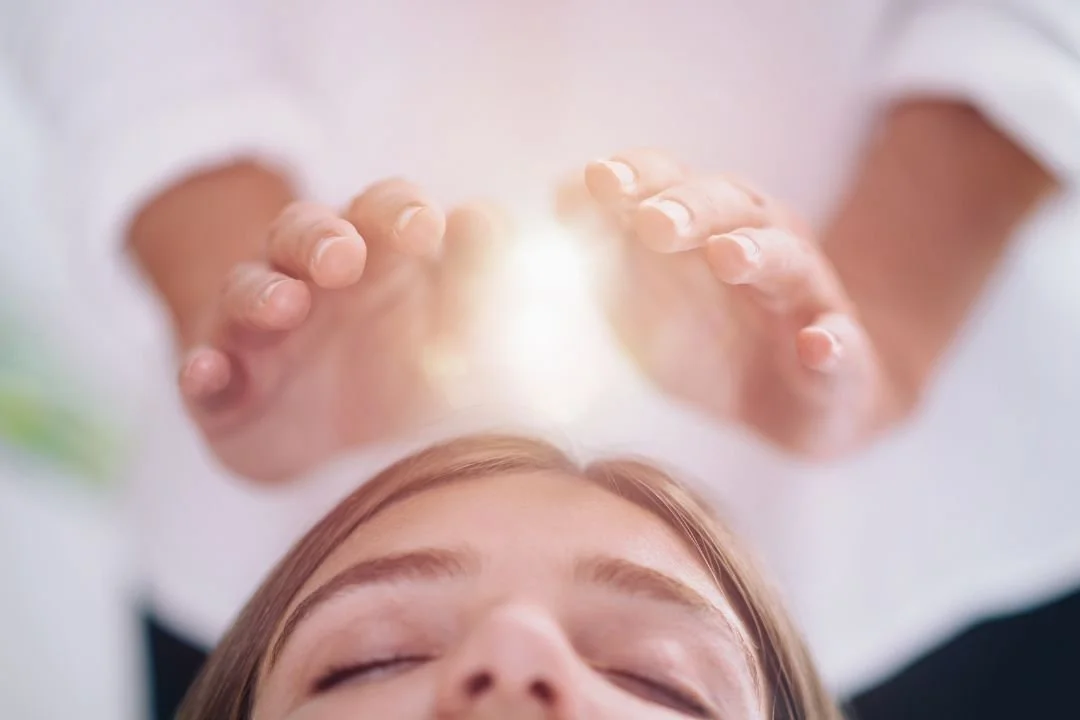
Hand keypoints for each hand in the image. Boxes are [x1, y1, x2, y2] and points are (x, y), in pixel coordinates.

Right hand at [177, 179, 493, 480]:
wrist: (330, 442)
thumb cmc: (398, 365)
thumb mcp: (446, 326)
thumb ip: (471, 277)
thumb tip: (486, 218)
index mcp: (370, 258)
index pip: (378, 210)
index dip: (397, 210)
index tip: (426, 228)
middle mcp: (306, 281)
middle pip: (301, 233)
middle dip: (319, 239)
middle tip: (344, 258)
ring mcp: (256, 333)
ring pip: (246, 292)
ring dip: (261, 294)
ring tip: (284, 306)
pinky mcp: (221, 390)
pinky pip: (202, 372)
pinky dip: (202, 371)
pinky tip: (208, 373)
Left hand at [568, 149, 905, 458]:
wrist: (796, 405)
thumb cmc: (711, 339)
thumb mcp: (646, 297)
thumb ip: (606, 248)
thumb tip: (559, 193)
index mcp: (709, 223)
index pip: (671, 182)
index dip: (638, 177)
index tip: (597, 180)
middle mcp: (762, 242)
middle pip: (729, 207)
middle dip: (689, 208)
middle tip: (653, 222)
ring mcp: (806, 296)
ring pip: (788, 260)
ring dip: (757, 253)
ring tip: (726, 257)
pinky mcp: (840, 356)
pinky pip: (840, 344)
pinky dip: (830, 343)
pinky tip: (817, 344)